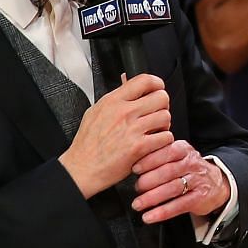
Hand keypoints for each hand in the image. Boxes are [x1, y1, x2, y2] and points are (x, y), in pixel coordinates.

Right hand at [59, 74, 172, 198]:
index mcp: (112, 101)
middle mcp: (123, 112)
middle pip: (161, 97)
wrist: (81, 168)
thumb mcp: (95, 112)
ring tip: (153, 131)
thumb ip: (115, 96)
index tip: (157, 90)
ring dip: (163, 125)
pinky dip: (163, 141)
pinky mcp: (139, 147)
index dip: (157, 84)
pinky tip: (152, 144)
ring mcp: (132, 129)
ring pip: (166, 116)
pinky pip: (165, 137)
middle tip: (156, 114)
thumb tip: (127, 79)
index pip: (144, 80)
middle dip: (162, 106)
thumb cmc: (87, 144)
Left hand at [130, 138, 228, 224]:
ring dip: (152, 198)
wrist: (217, 183)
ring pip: (172, 188)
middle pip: (168, 171)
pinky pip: (179, 205)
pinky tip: (150, 216)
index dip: (149, 160)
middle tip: (136, 188)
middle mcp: (192, 164)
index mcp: (184, 150)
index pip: (166, 152)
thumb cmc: (189, 170)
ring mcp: (197, 181)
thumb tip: (132, 162)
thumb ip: (160, 155)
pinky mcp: (200, 198)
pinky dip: (162, 212)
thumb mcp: (178, 156)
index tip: (135, 168)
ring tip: (138, 204)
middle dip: (149, 181)